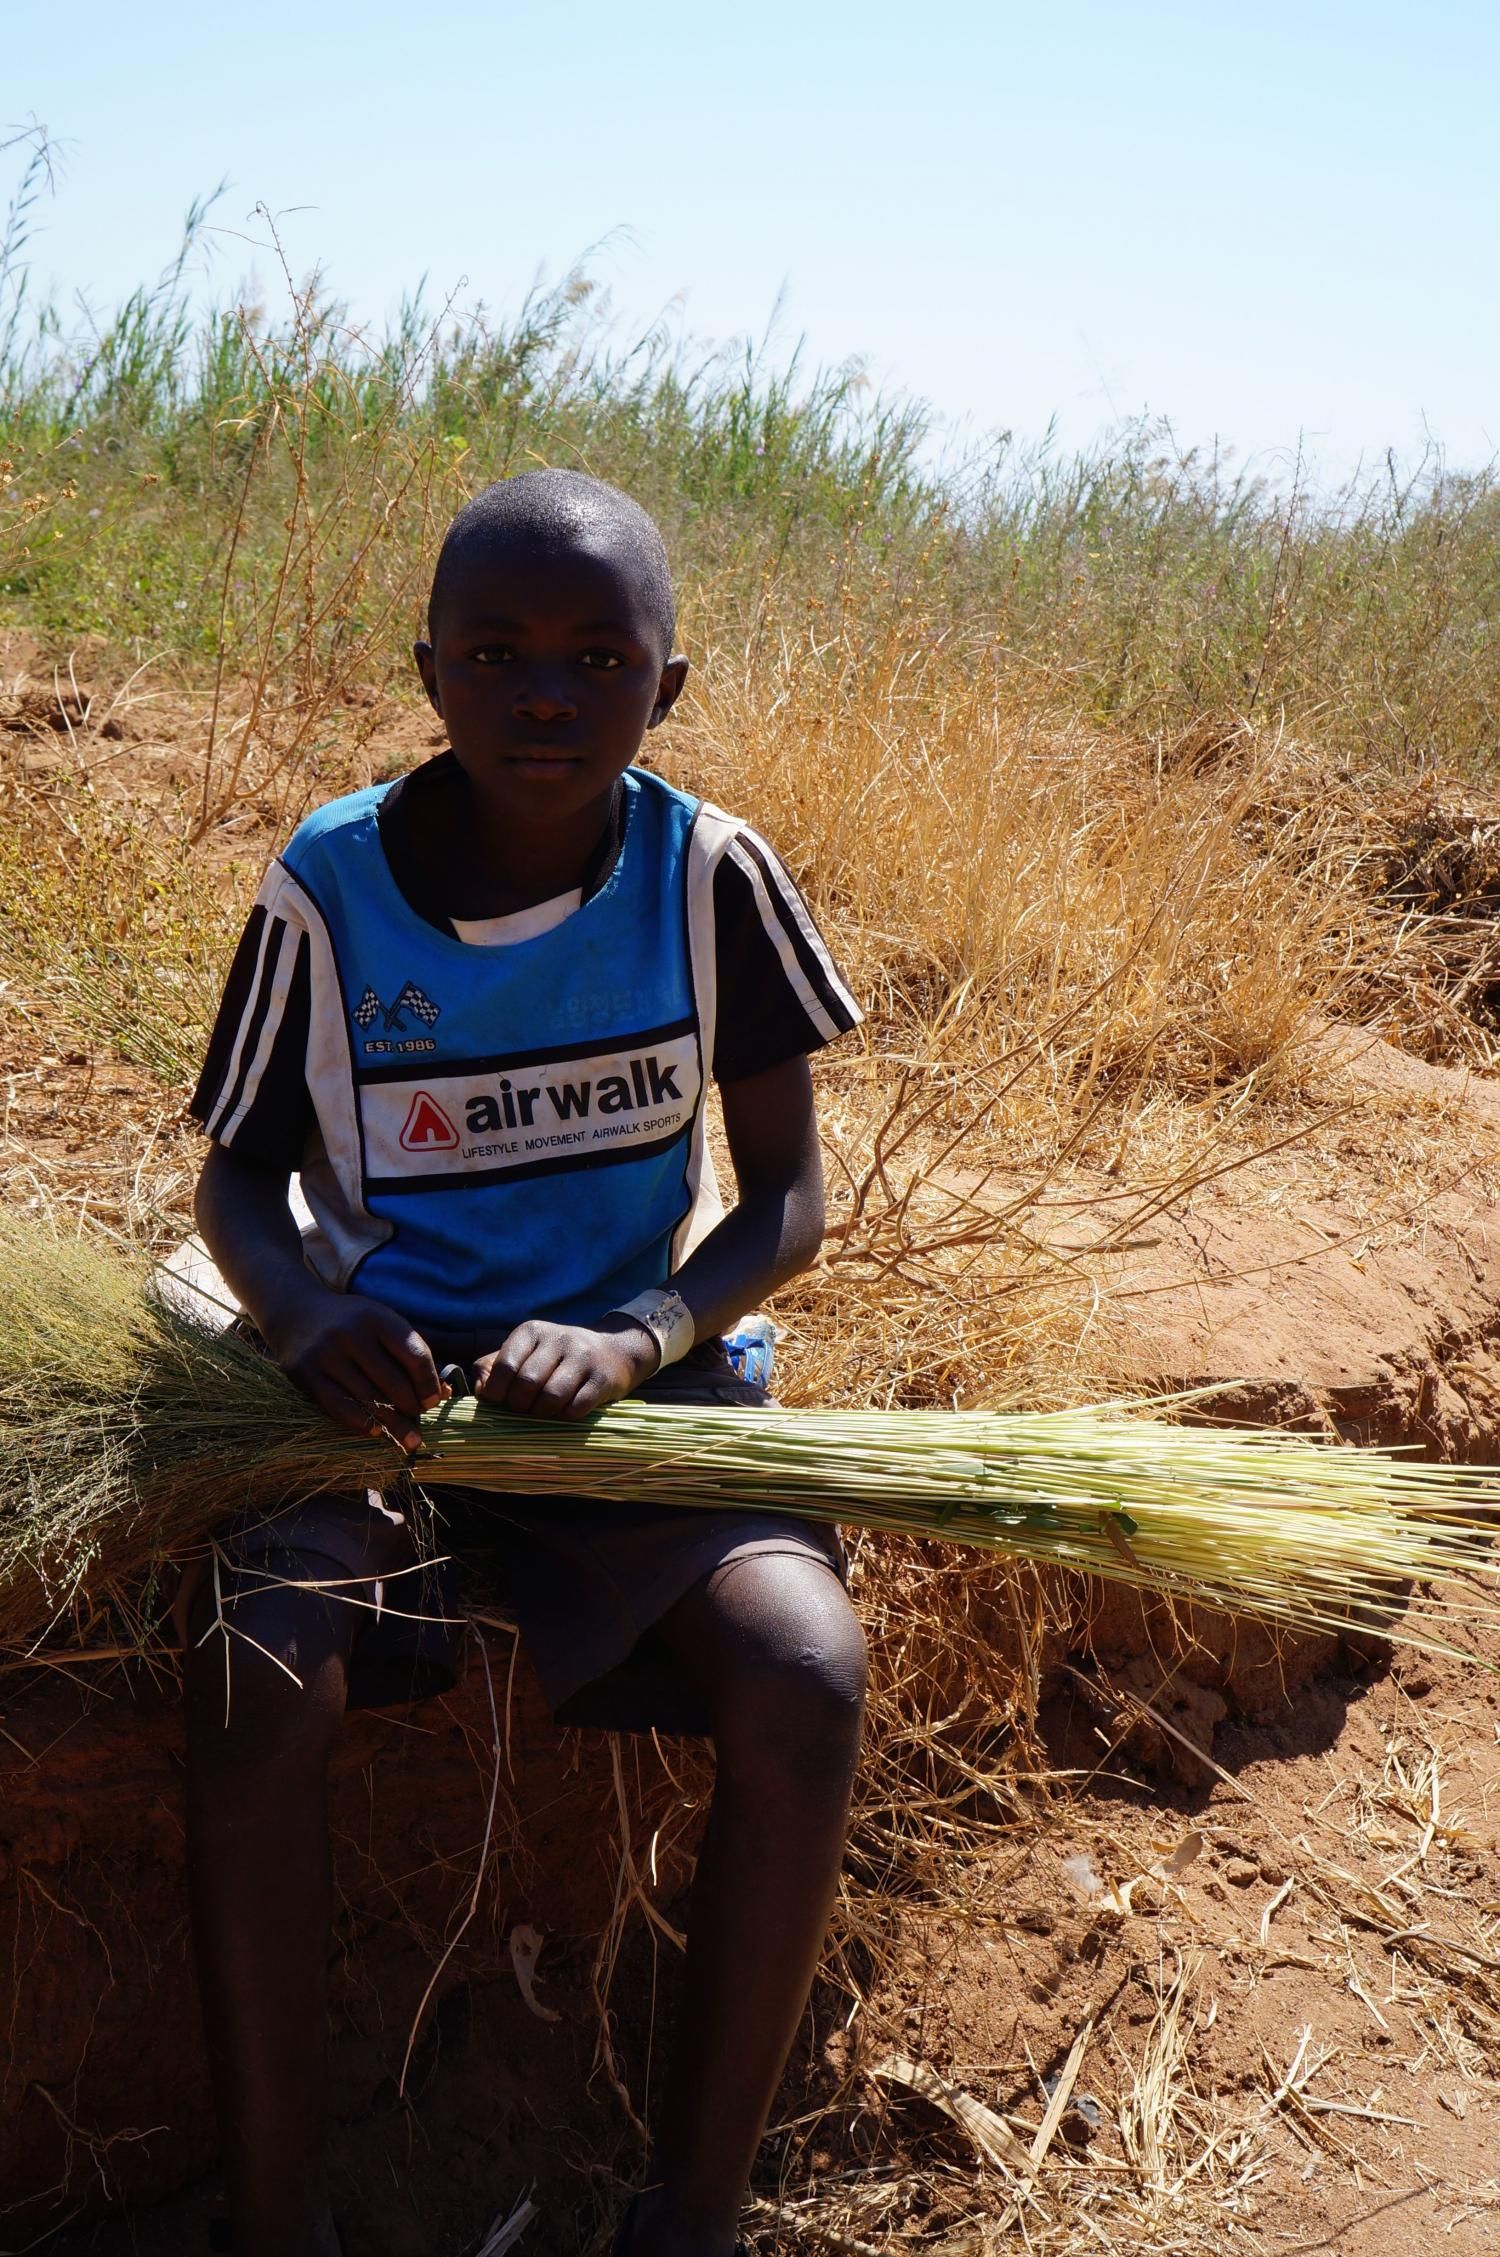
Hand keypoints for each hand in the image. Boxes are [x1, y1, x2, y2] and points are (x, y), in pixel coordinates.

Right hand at [261, 1284, 445, 1451]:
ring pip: (368, 1399)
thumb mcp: (383, 1325)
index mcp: (378, 1317)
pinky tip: (377, 1433)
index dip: (429, 1383)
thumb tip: (443, 1395)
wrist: (297, 1314)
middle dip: (411, 1408)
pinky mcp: (305, 1373)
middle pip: (393, 1382)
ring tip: (408, 1440)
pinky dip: (361, 1424)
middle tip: (420, 1425)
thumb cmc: (353, 1324)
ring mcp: (326, 1353)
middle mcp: (351, 1333)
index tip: (434, 1401)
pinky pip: (339, 1407)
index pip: (415, 1355)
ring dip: (393, 1424)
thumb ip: (411, 1355)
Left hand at [472, 1316, 659, 1420]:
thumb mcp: (525, 1352)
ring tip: (543, 1412)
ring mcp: (583, 1358)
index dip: (498, 1392)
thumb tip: (481, 1391)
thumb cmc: (557, 1357)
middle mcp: (558, 1338)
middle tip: (524, 1409)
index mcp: (532, 1331)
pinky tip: (565, 1411)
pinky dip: (565, 1416)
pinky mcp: (602, 1379)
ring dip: (542, 1413)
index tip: (502, 1401)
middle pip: (527, 1384)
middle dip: (520, 1405)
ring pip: (551, 1397)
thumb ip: (494, 1366)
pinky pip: (576, 1408)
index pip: (504, 1366)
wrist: (613, 1351)